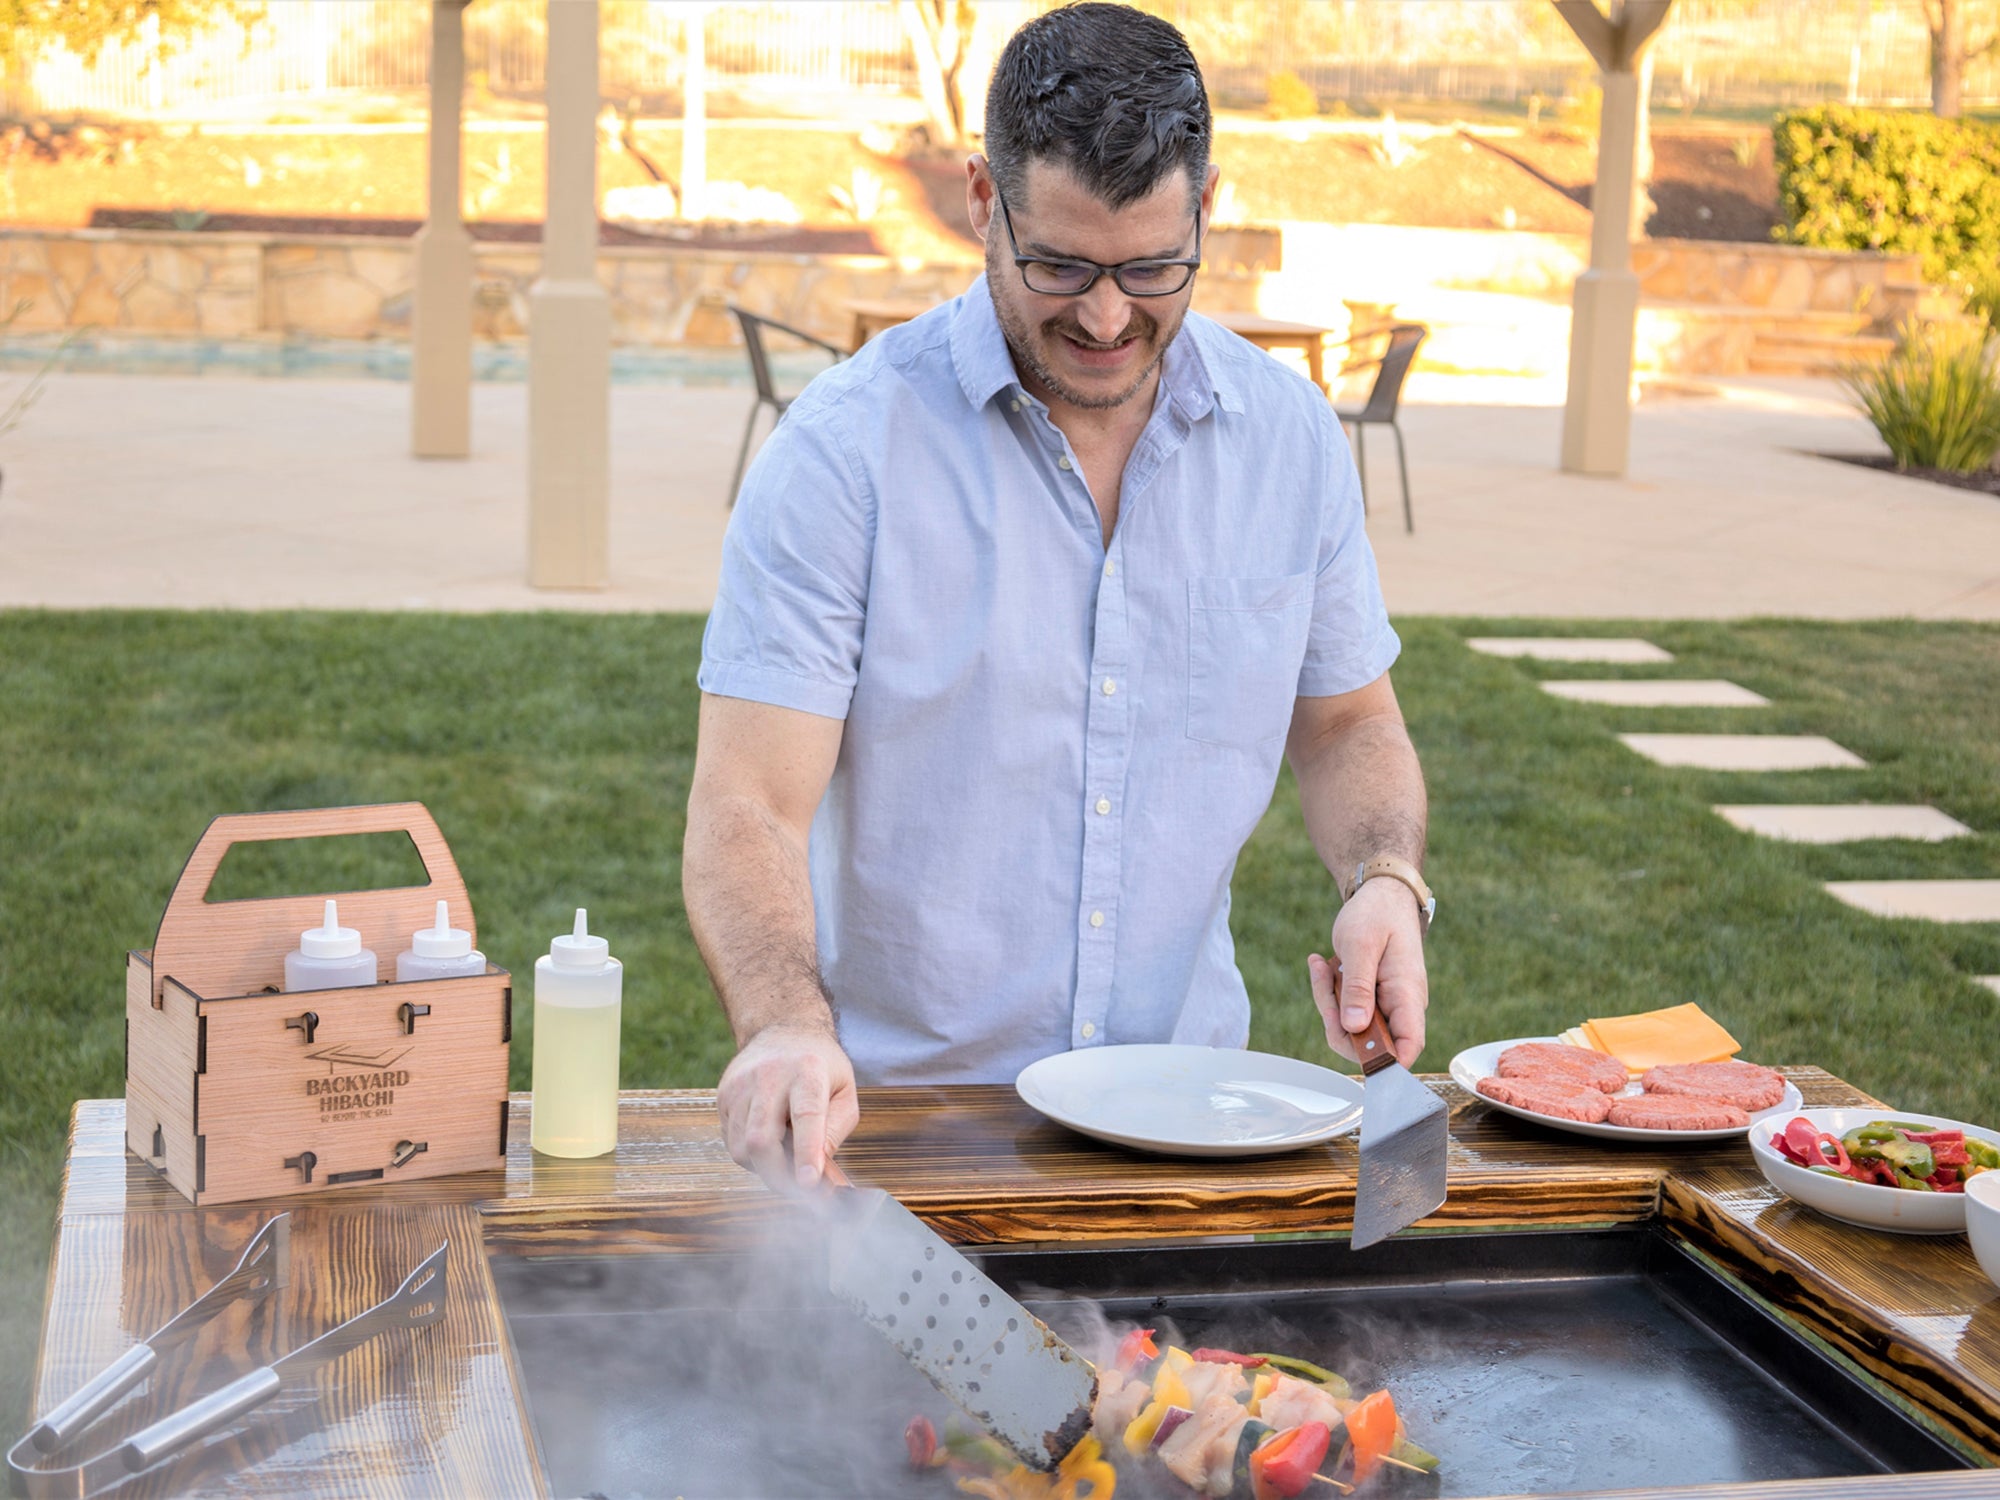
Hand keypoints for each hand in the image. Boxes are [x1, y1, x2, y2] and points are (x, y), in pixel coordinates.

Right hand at [716, 1023, 858, 1191]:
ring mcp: (741, 1084)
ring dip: (763, 1168)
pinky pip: (731, 1141)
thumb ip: (835, 1132)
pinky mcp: (724, 1094)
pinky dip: (750, 1154)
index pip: (805, 1116)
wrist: (784, 1030)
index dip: (806, 1152)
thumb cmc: (821, 1068)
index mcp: (808, 1071)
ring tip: (784, 1160)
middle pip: (761, 1139)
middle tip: (796, 1190)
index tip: (809, 1182)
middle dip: (777, 1176)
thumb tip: (820, 1174)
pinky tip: (768, 1142)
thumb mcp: (845, 1092)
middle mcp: (770, 1075)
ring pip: (741, 1147)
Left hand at [1307, 876, 1428, 1068]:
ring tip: (1322, 966)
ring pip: (1352, 1028)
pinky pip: (1346, 1011)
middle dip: (1337, 1021)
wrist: (1380, 895)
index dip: (1387, 1063)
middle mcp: (1401, 1005)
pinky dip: (1329, 992)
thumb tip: (1355, 1028)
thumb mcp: (1361, 946)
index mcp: (1407, 995)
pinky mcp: (1370, 999)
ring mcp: (1385, 1004)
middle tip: (1324, 982)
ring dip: (1329, 1002)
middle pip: (1370, 1043)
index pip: (1409, 1046)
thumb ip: (1358, 988)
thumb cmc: (1376, 915)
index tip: (1355, 1052)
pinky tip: (1322, 964)